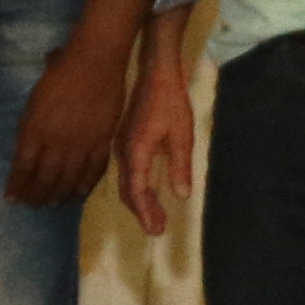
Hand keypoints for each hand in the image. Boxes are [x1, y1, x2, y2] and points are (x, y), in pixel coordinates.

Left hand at [9, 25, 136, 205]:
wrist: (95, 61)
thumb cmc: (60, 72)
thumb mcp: (34, 99)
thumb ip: (30, 124)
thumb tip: (26, 144)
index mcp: (34, 129)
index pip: (22, 166)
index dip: (17, 185)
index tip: (12, 199)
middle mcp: (56, 141)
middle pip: (44, 178)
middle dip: (36, 195)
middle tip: (32, 206)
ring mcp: (80, 143)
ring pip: (67, 179)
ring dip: (58, 195)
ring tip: (52, 204)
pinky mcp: (102, 141)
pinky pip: (93, 170)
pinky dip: (85, 185)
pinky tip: (78, 194)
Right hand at [117, 32, 200, 235]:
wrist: (155, 73)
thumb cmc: (171, 101)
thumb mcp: (182, 134)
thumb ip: (180, 165)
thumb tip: (180, 195)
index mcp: (136, 150)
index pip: (137, 189)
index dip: (145, 212)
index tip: (155, 230)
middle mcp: (123, 151)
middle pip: (128, 190)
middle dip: (142, 211)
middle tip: (157, 229)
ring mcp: (121, 146)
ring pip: (126, 182)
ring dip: (140, 201)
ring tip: (155, 217)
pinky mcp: (125, 142)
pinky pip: (127, 172)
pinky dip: (137, 188)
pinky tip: (147, 193)